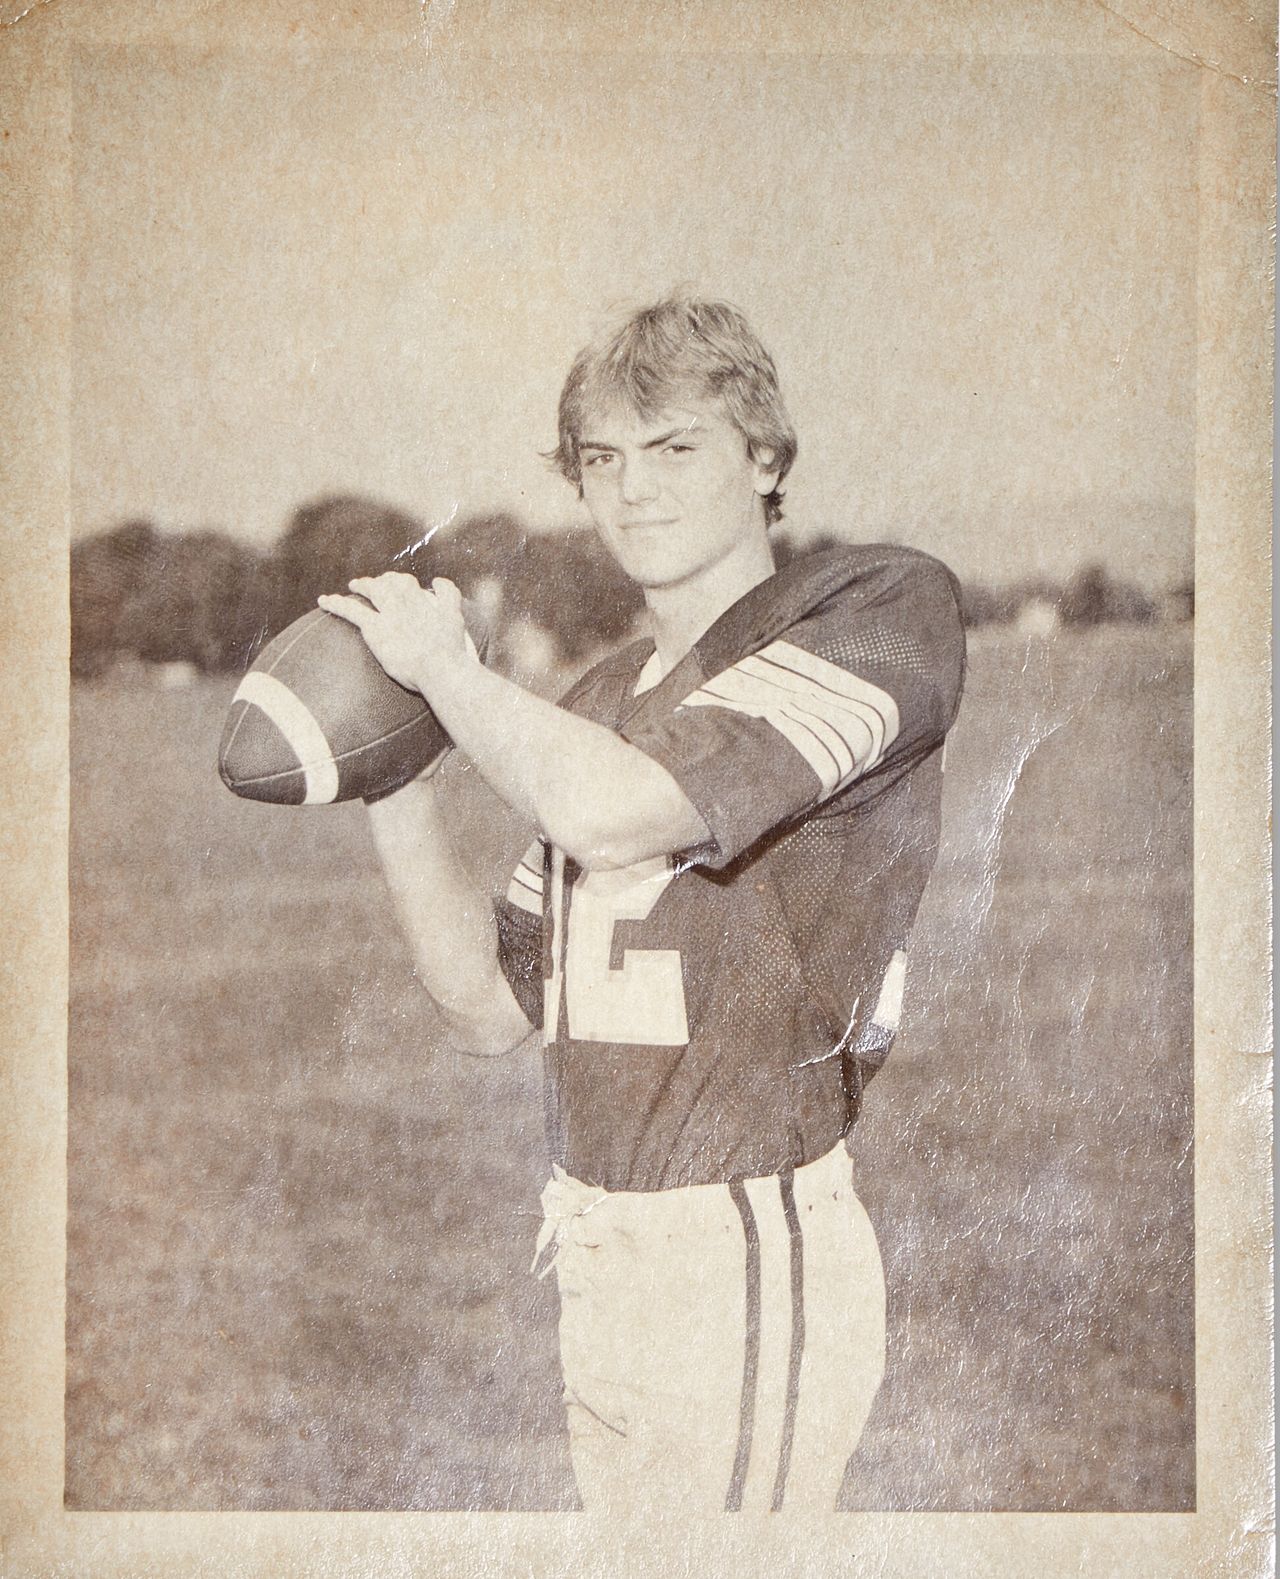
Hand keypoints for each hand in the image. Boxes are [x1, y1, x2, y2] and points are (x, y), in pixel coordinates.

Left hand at [318, 573, 471, 695]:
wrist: (441, 668)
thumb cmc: (453, 651)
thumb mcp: (458, 618)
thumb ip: (449, 596)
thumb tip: (437, 581)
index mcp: (425, 599)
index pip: (408, 583)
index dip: (400, 583)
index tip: (397, 585)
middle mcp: (406, 600)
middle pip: (389, 583)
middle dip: (380, 581)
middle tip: (372, 584)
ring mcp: (389, 613)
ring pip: (372, 591)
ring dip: (361, 586)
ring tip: (353, 586)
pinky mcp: (375, 628)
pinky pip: (351, 610)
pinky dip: (336, 604)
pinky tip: (323, 601)